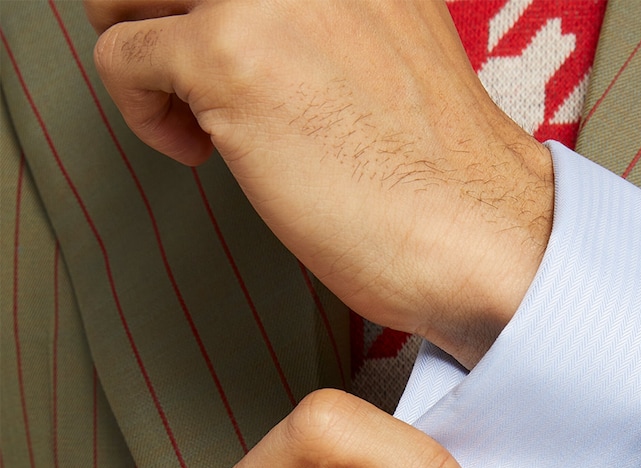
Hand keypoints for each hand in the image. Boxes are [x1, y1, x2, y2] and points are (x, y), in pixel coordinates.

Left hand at [85, 0, 553, 367]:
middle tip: (182, 69)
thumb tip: (270, 30)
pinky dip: (142, 112)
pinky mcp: (228, 59)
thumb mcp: (391, 42)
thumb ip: (329, 14)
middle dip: (156, 9)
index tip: (231, 46)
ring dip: (138, 47)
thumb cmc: (441, 170)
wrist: (479, 231)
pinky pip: (120, 56)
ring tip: (186, 110)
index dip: (215, 7)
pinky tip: (199, 153)